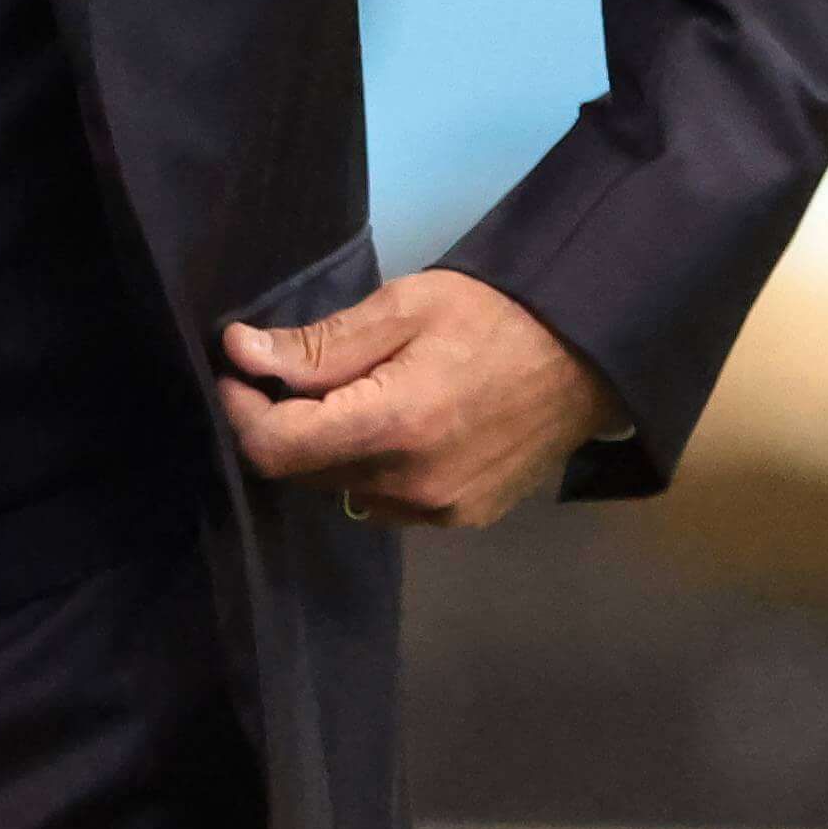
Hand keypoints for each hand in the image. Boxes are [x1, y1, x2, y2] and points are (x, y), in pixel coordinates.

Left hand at [216, 269, 613, 528]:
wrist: (589, 355)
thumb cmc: (494, 316)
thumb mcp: (403, 308)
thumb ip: (320, 345)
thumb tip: (241, 352)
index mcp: (394, 428)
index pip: (275, 448)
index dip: (242, 410)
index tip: (239, 369)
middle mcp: (410, 487)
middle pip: (304, 472)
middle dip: (283, 424)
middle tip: (292, 372)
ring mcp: (438, 512)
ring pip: (342, 490)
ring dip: (329, 449)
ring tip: (353, 394)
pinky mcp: (460, 520)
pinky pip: (386, 501)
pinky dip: (372, 468)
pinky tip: (394, 425)